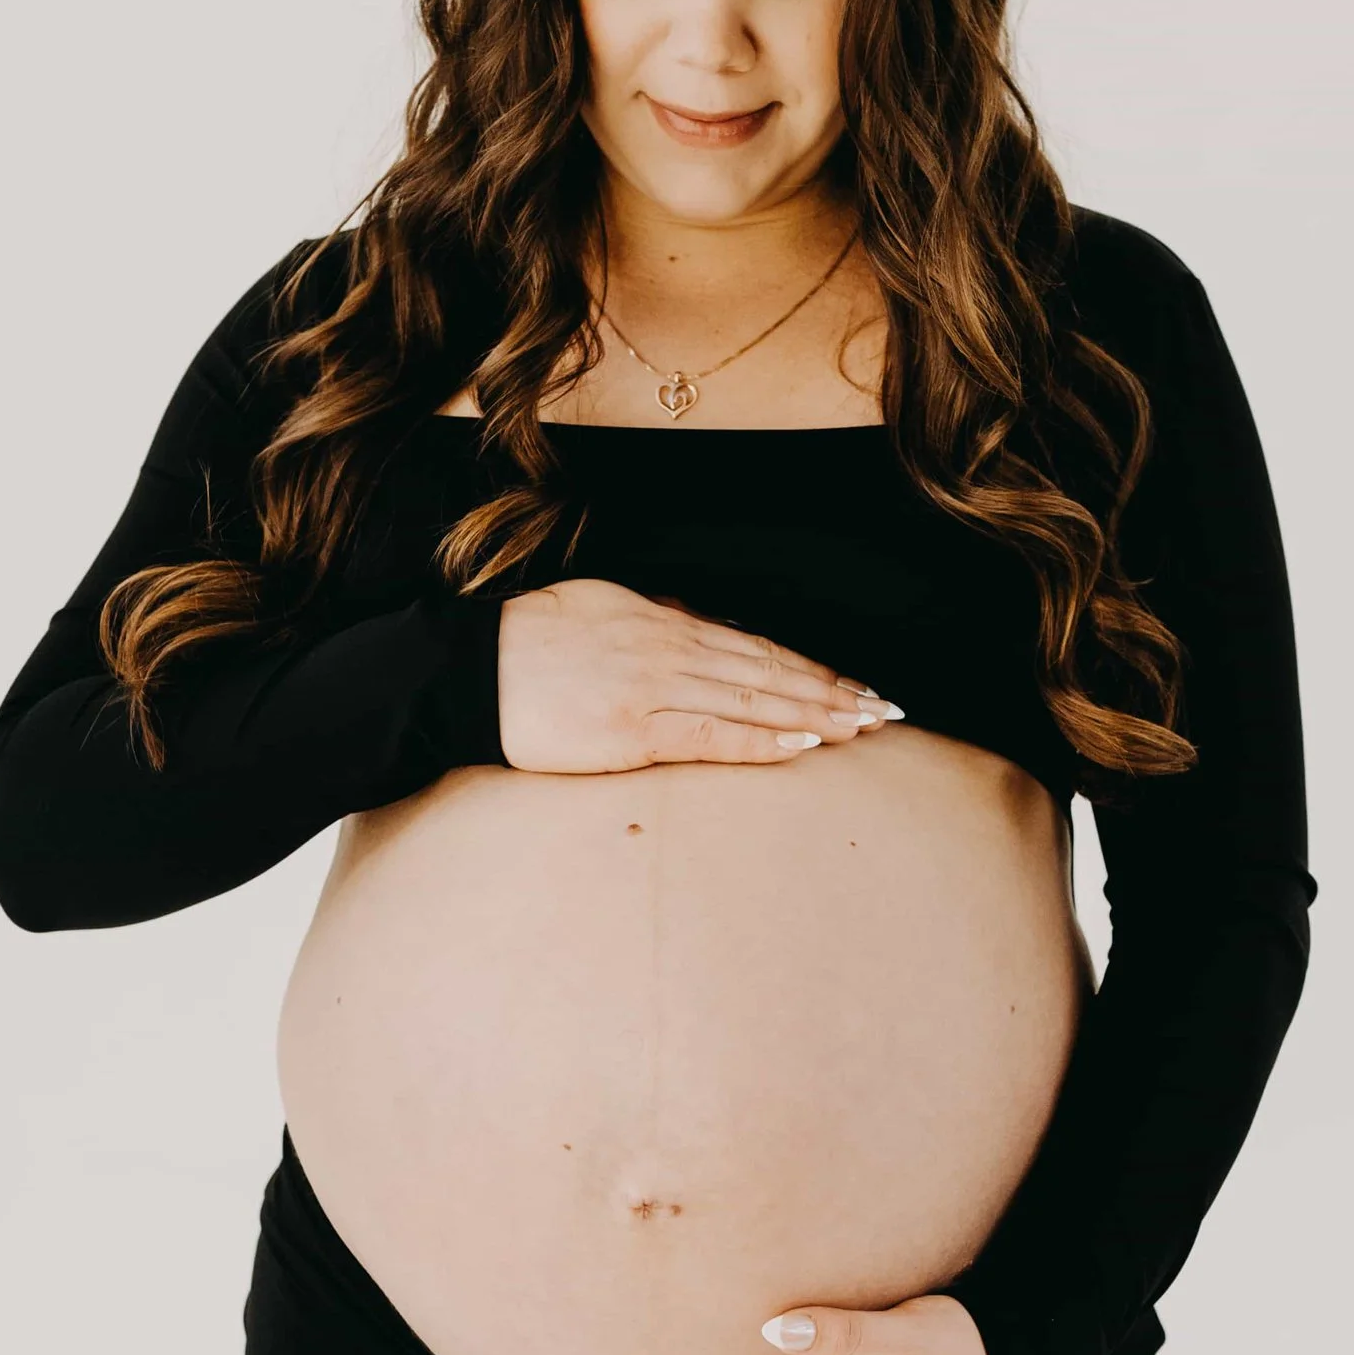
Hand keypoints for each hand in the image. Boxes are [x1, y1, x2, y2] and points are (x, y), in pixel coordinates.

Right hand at [496, 578, 903, 775]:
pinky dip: (761, 740)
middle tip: (882, 710)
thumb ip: (660, 619)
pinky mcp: (632, 732)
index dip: (812, 667)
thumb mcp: (605, 609)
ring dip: (813, 715)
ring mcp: (654, 690)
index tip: (853, 683)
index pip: (757, 646)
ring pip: (753, 701)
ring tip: (861, 727)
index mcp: (664, 620)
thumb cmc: (532, 642)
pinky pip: (711, 737)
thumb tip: (710, 627)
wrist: (471, 670)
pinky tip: (801, 745)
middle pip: (768, 672)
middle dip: (831, 691)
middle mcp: (670, 650)